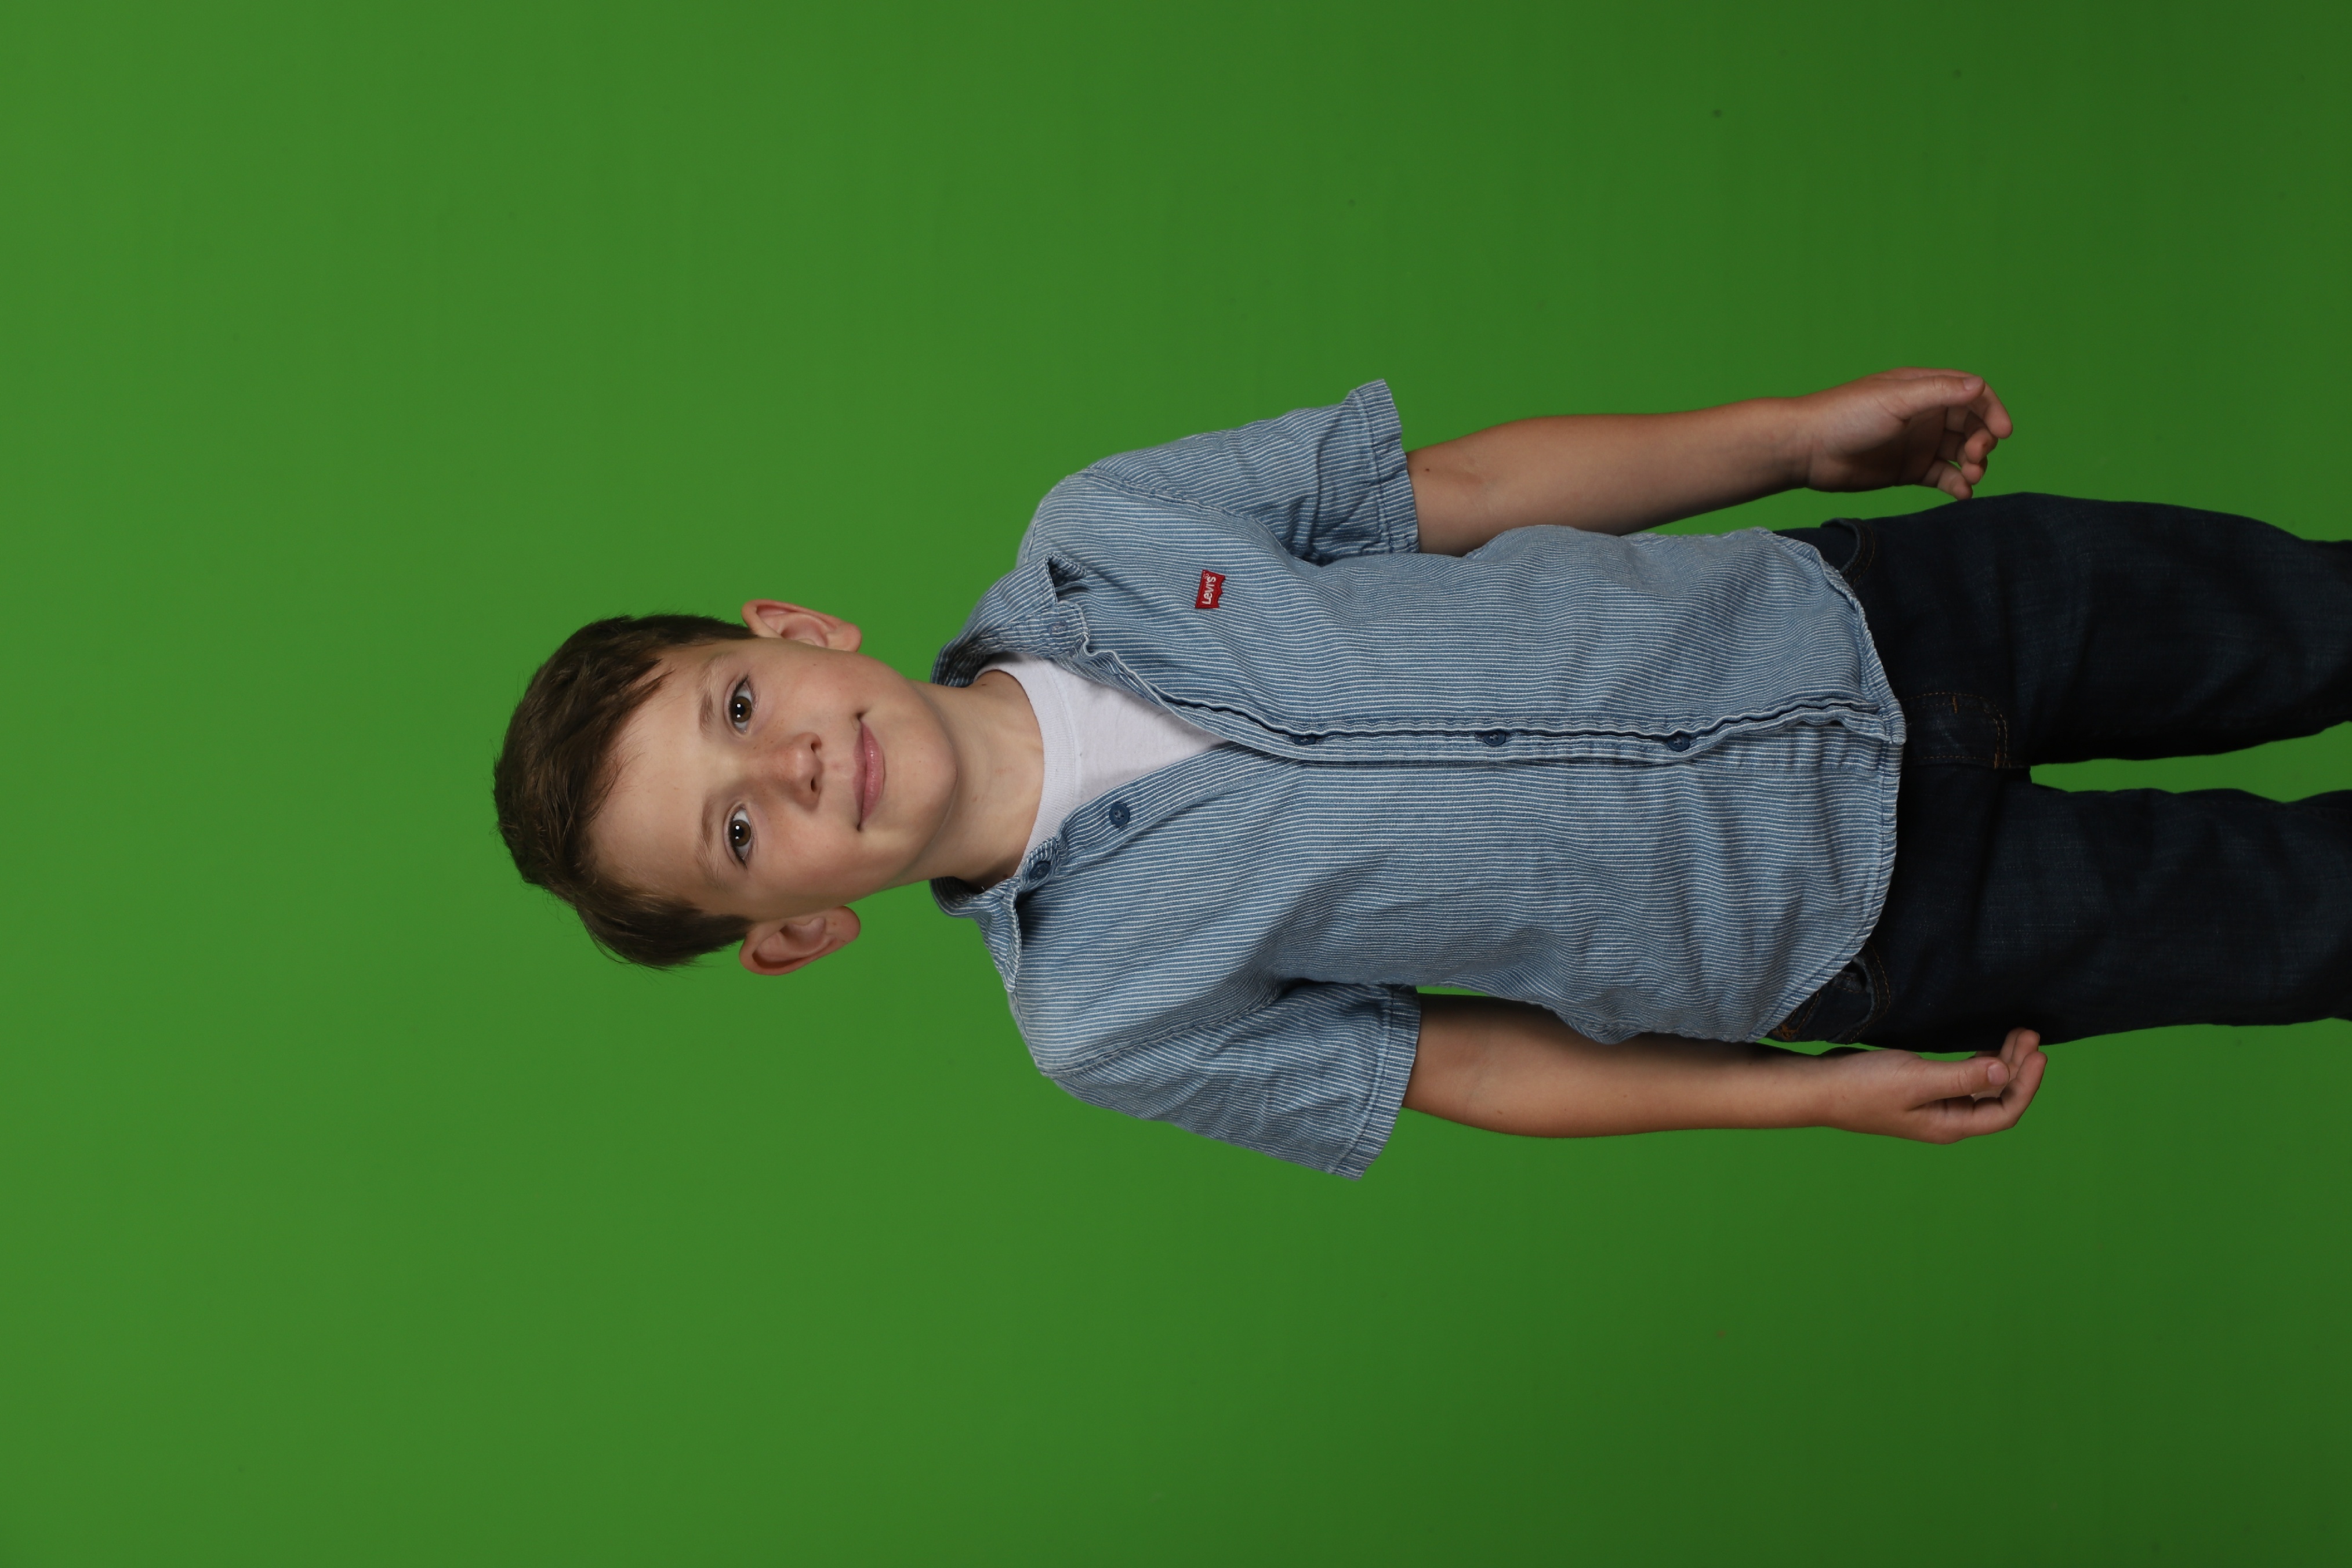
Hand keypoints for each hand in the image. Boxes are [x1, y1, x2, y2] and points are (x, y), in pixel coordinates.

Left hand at [1792, 368, 2013, 500]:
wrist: (1806, 449)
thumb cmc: (1846, 415)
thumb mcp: (1895, 399)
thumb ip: (1938, 393)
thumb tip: (1979, 386)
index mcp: (1923, 389)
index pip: (1972, 395)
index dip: (1992, 411)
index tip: (2003, 432)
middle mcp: (1925, 415)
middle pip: (1971, 426)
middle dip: (1982, 441)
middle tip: (1976, 457)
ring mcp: (1917, 443)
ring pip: (1960, 453)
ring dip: (1973, 464)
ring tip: (1971, 477)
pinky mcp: (1907, 470)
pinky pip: (1943, 477)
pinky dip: (1956, 484)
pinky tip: (1961, 493)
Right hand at [1811, 1028, 2046, 1143]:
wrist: (1819, 1088)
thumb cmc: (1863, 1086)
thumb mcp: (1917, 1078)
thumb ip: (1962, 1076)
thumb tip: (2006, 1072)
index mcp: (1950, 1124)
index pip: (2005, 1110)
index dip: (2027, 1084)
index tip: (2038, 1052)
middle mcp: (1947, 1119)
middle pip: (1998, 1098)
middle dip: (2019, 1068)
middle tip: (2030, 1034)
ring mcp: (1934, 1106)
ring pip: (1982, 1088)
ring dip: (2002, 1063)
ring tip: (2017, 1036)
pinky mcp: (1921, 1091)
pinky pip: (1963, 1081)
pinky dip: (1980, 1064)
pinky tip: (1985, 1050)